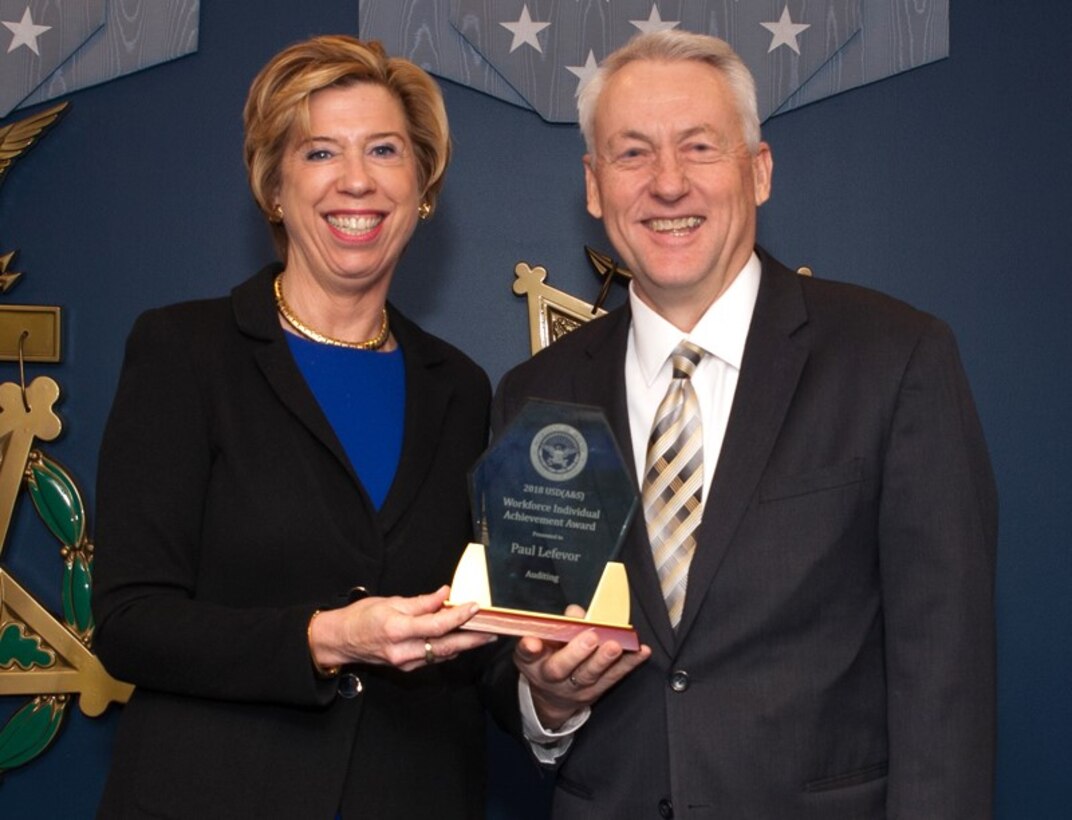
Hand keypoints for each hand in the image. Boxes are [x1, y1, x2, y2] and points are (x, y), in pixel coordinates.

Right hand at [309, 586, 495, 671]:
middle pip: (445, 646)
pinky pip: (433, 659)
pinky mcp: (406, 667)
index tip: (474, 607)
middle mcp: (403, 650)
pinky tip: (460, 641)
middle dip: (472, 639)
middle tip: (492, 632)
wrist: (341, 641)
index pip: (436, 625)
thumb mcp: (390, 602)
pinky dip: (448, 649)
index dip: (458, 616)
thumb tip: (445, 594)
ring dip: (463, 645)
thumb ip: (420, 602)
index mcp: (397, 629)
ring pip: (441, 655)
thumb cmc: (361, 617)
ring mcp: (405, 662)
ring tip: (482, 634)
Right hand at [515, 606, 650, 729]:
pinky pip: (614, 677)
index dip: (529, 648)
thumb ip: (557, 625)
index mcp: (532, 660)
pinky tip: (642, 651)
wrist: (553, 696)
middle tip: (590, 637)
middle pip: (560, 667)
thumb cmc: (547, 658)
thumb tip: (576, 613)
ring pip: (589, 675)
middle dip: (576, 652)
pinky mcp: (596, 691)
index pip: (526, 653)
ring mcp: (575, 687)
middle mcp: (551, 676)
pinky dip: (629, 663)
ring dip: (604, 659)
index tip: (533, 642)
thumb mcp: (542, 641)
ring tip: (615, 645)